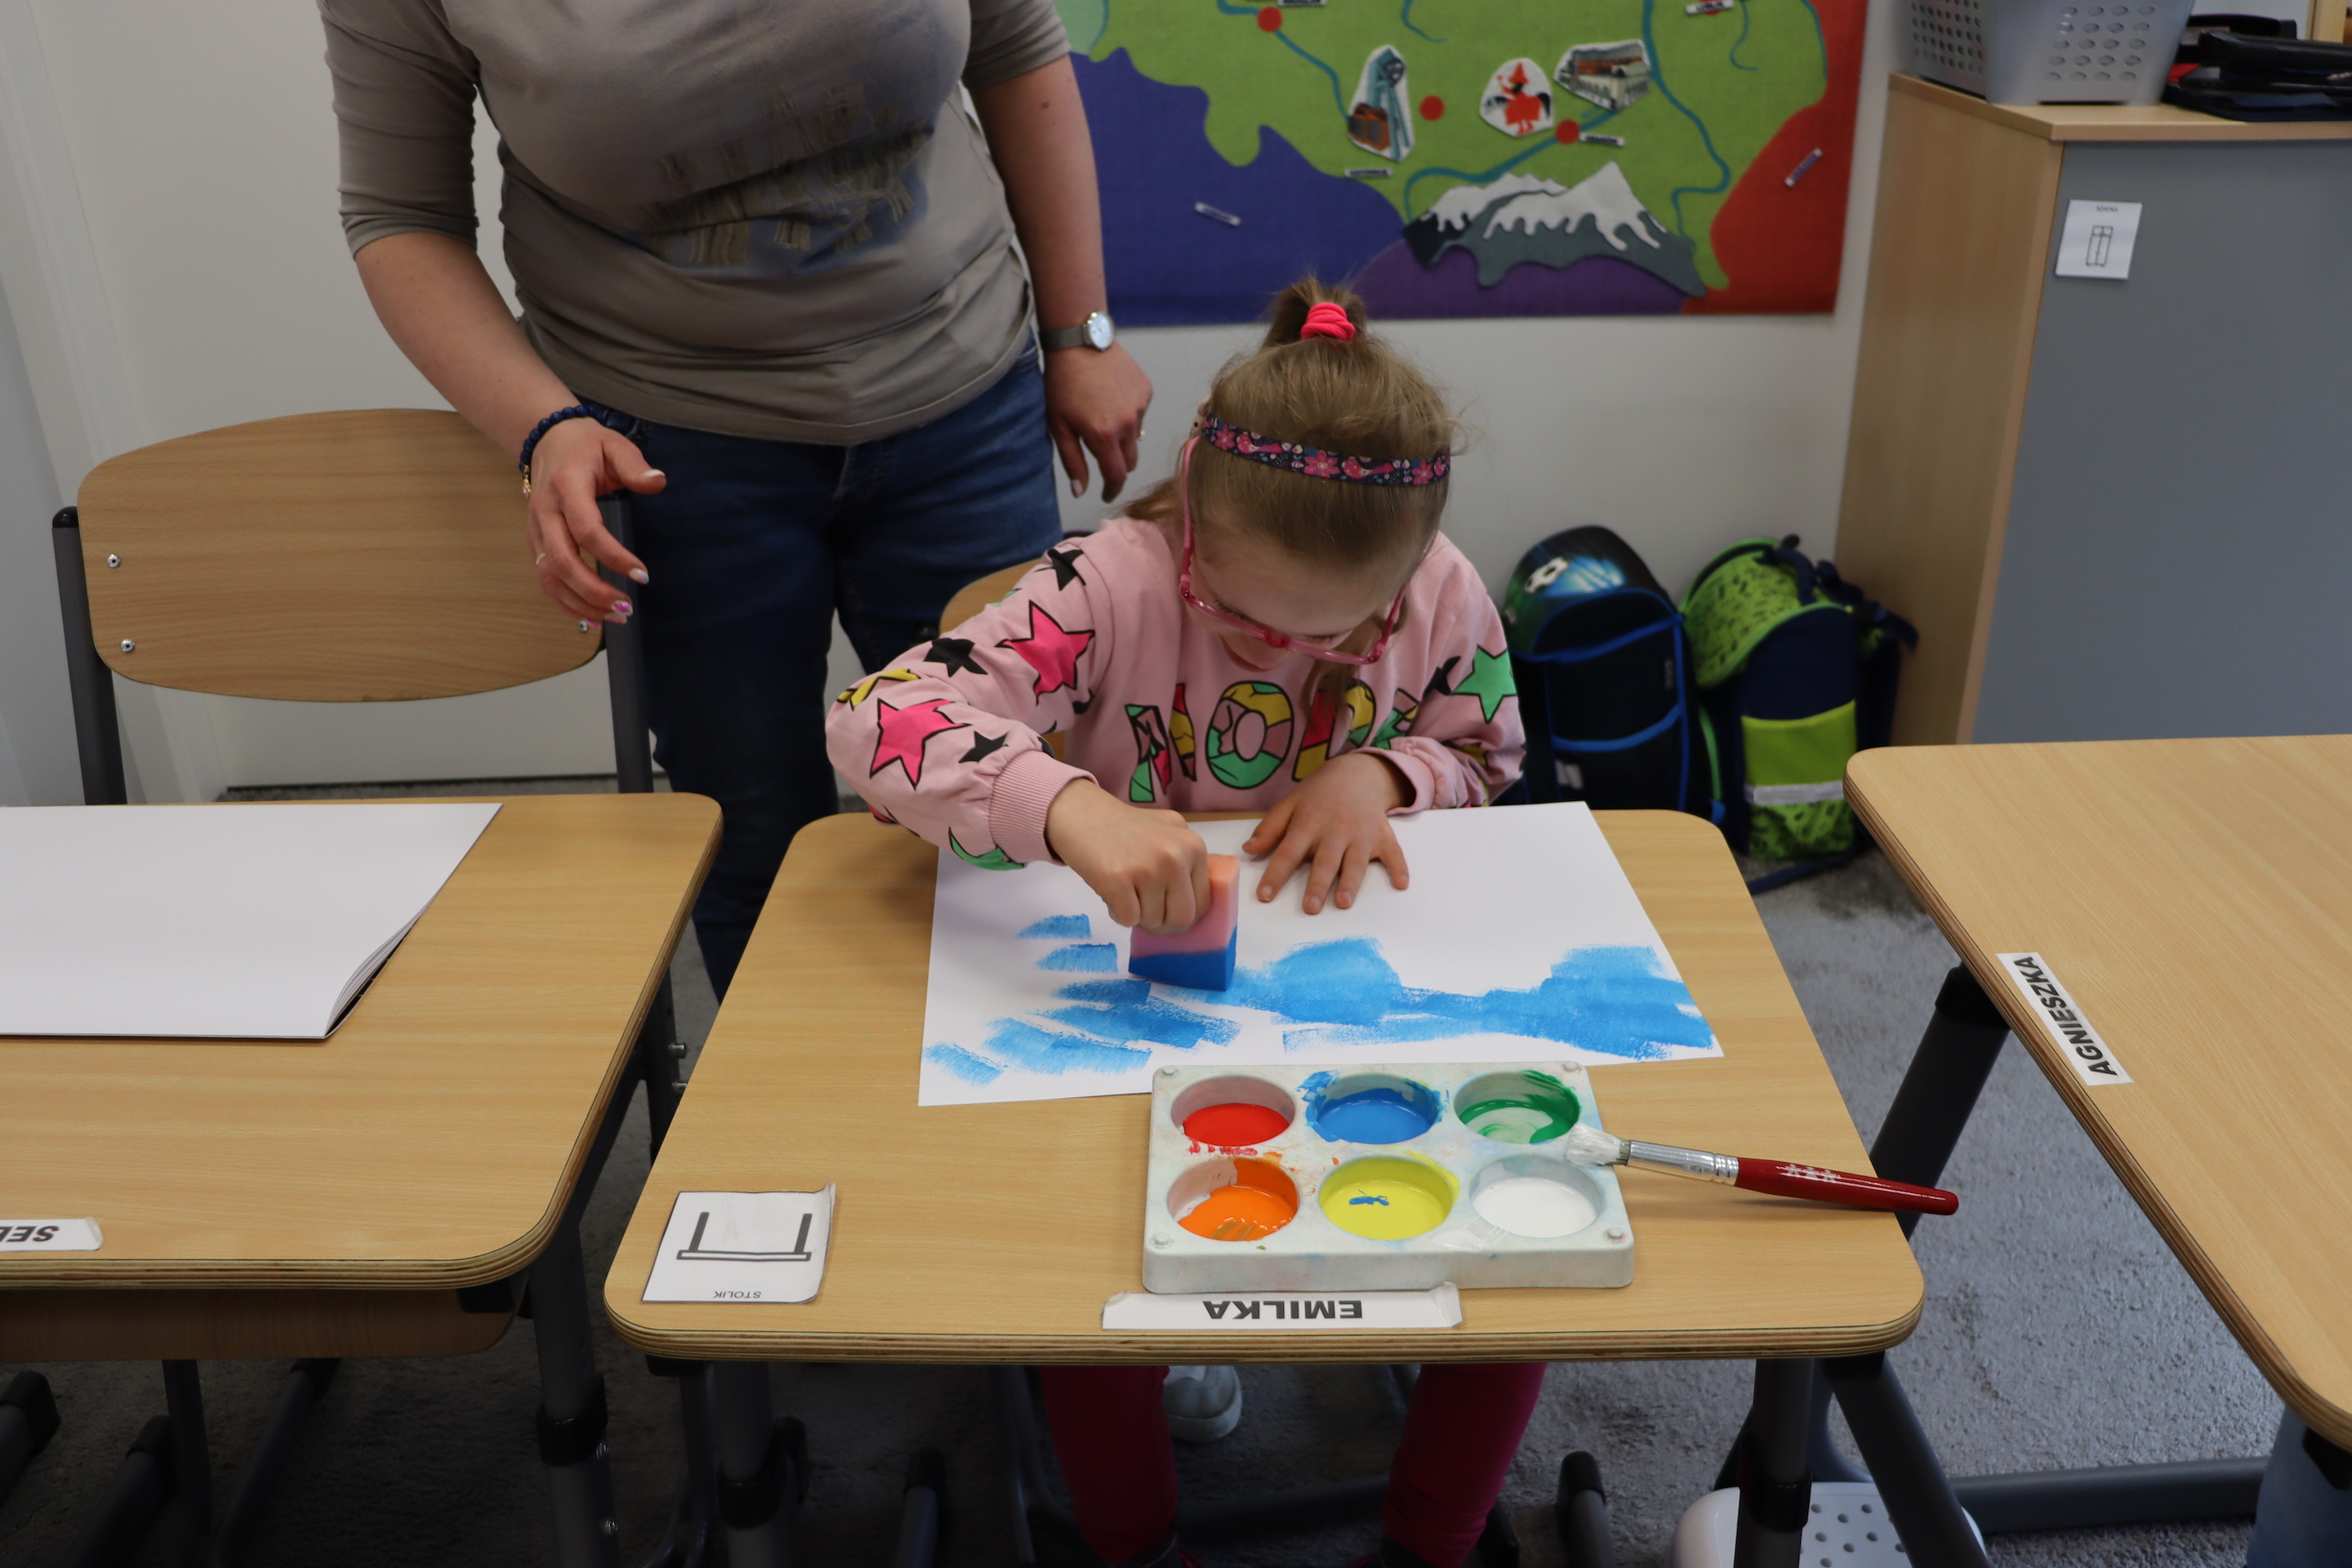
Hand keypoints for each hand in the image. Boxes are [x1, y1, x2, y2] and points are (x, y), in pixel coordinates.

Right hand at [523, 418, 668, 622]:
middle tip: (627, 606)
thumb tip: (657, 482)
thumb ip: (635, 465)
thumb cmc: (586, 446)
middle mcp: (545, 512)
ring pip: (549, 576)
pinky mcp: (536, 542)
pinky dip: (565, 602)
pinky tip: (592, 616)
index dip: (613, 556)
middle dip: (594, 590)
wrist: (548, 441)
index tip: (642, 575)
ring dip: (580, 602)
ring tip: (615, 617)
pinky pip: (545, 579)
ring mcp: (536, 530)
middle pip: (561, 561)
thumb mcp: (615, 445)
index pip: (586, 530)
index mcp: (566, 487)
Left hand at [1043, 342, 1152, 502]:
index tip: (1107, 494)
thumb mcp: (1059, 426)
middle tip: (1102, 457)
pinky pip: (1139, 413)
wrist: (1079, 342)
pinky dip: (1127, 413)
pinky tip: (1111, 397)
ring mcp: (1140, 406)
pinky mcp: (1146, 391)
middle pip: (1130, 460)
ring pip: (1135, 436)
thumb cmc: (1062, 385)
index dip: (1112, 489)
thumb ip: (1072, 461)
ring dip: (1121, 435)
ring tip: (1101, 415)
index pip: (1117, 476)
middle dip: (1117, 465)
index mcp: (1104, 436)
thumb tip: (1081, 491)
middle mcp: (1128, 423)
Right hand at [1045, 779, 1210, 932]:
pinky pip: (1128, 919)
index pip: (1202, 903)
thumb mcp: (1168, 832)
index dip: (1182, 915)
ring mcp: (1148, 868)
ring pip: (1153, 921)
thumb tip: (1194, 906)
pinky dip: (1117, 913)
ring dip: (1136, 916)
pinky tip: (1110, 891)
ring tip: (1123, 891)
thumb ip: (1185, 862)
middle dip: (1162, 924)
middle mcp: (1176, 857)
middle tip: (1144, 913)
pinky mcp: (1118, 880)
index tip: (1165, 914)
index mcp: (1194, 847)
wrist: (1081, 812)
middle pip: (1182, 919)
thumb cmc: (1123, 827)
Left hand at [1244, 752, 1410, 913]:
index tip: (1265, 896)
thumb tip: (1249, 850)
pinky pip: (1393, 852)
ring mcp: (1361, 833)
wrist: (1357, 772)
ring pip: (1356, 861)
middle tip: (1310, 908)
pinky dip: (1399, 867)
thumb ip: (1270, 828)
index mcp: (1309, 822)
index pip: (1289, 851)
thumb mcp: (1290, 803)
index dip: (1276, 874)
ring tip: (1343, 903)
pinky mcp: (1382, 834)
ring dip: (1350, 882)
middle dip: (1317, 884)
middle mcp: (1335, 829)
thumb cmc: (1319, 793)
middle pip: (1325, 860)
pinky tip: (1401, 884)